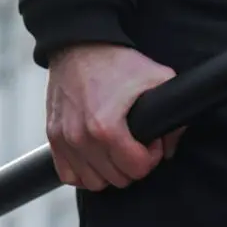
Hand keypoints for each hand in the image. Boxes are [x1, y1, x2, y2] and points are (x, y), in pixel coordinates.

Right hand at [45, 44, 184, 190]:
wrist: (78, 44)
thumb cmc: (115, 61)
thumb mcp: (156, 78)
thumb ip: (173, 116)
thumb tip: (169, 147)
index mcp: (106, 128)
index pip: (136, 169)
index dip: (150, 157)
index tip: (149, 142)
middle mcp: (81, 137)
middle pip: (117, 179)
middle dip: (131, 164)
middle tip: (135, 143)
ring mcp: (64, 139)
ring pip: (93, 182)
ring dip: (109, 171)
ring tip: (116, 149)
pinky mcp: (53, 137)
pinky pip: (69, 175)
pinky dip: (84, 171)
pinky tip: (96, 156)